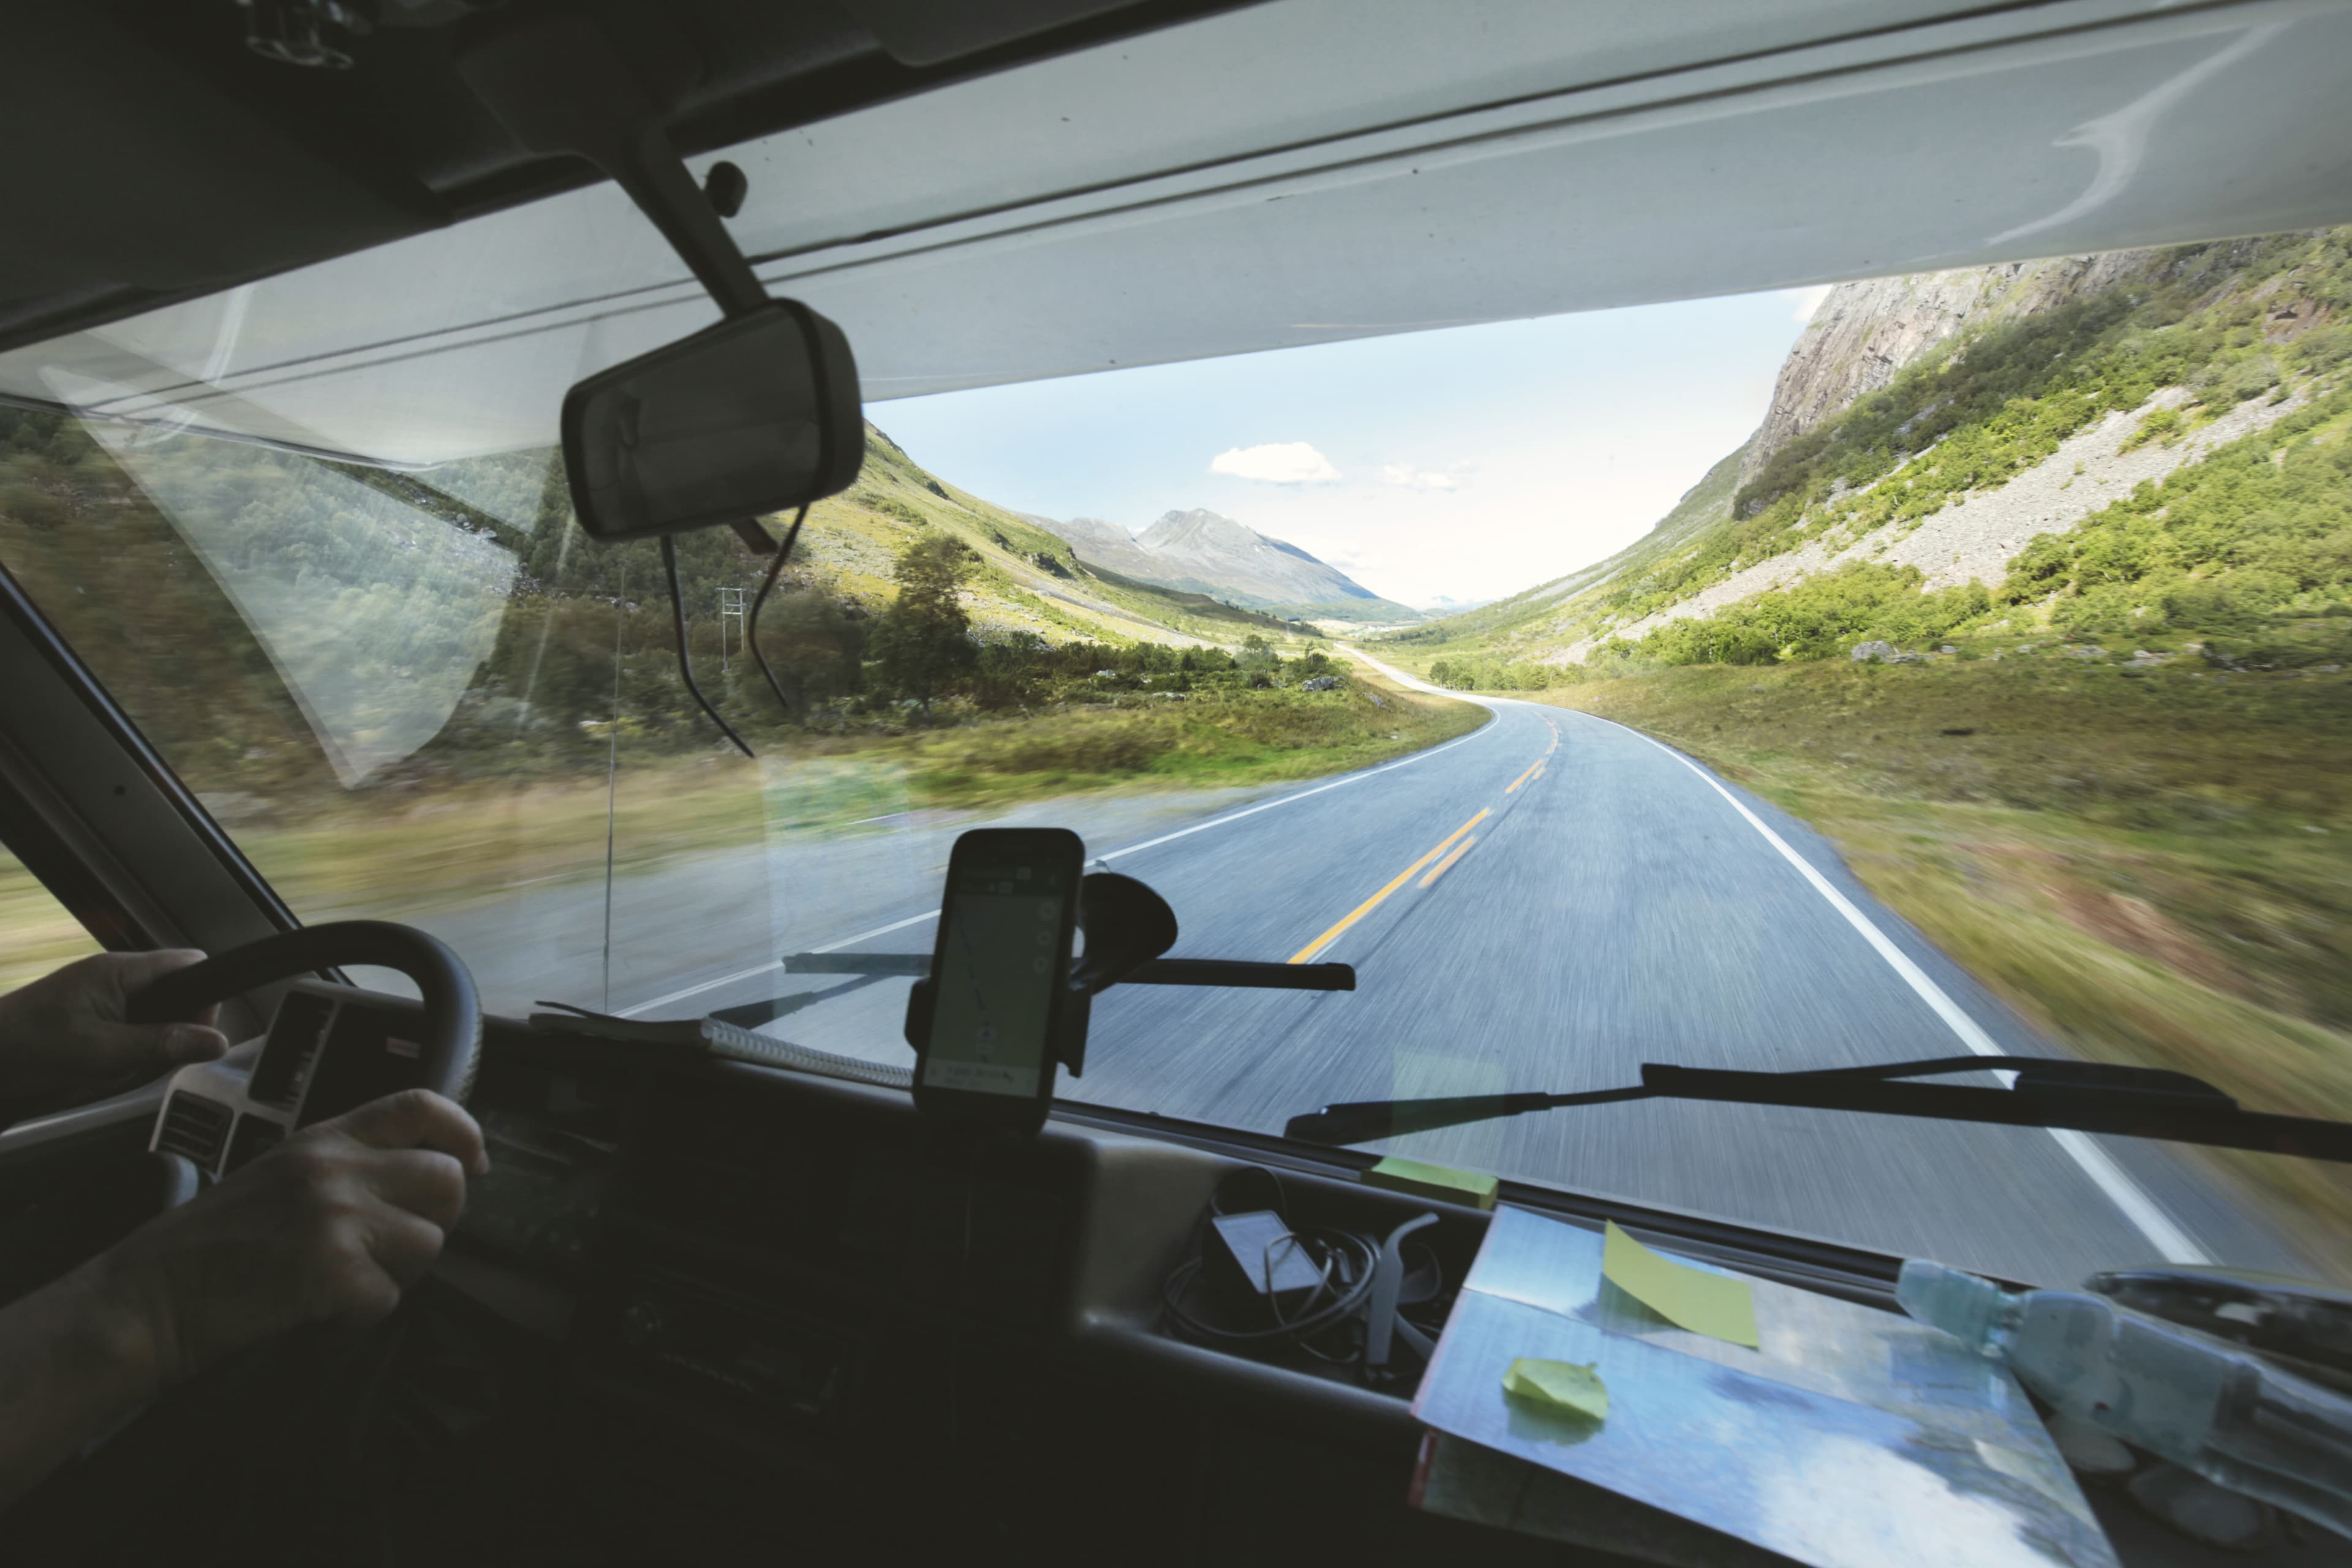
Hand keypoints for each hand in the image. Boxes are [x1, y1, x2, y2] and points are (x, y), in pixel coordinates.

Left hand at [0, 950, 227, 1119]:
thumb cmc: (26, 1047)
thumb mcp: (103, 1051)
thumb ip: (163, 1044)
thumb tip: (215, 1041)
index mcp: (119, 971)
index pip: (190, 964)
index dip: (204, 997)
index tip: (196, 1032)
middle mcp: (113, 976)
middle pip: (175, 994)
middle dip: (172, 1030)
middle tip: (148, 1058)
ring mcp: (99, 994)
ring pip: (153, 1016)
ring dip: (146, 1045)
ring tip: (115, 1066)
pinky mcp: (88, 1014)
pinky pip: (129, 1028)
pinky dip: (126, 1050)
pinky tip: (103, 1068)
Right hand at [91, 1089, 488, 1389]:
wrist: (148, 1296)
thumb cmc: (208, 1245)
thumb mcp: (279, 1174)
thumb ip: (346, 1166)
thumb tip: (417, 1180)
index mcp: (322, 1140)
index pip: (419, 1106)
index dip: (462, 1131)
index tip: (474, 1161)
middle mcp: (336, 1170)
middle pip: (445, 1178)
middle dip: (437, 1217)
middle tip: (396, 1243)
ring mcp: (336, 1220)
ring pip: (429, 1242)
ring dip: (399, 1271)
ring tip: (345, 1278)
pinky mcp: (333, 1273)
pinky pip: (390, 1297)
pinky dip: (362, 1313)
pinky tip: (320, 1307)